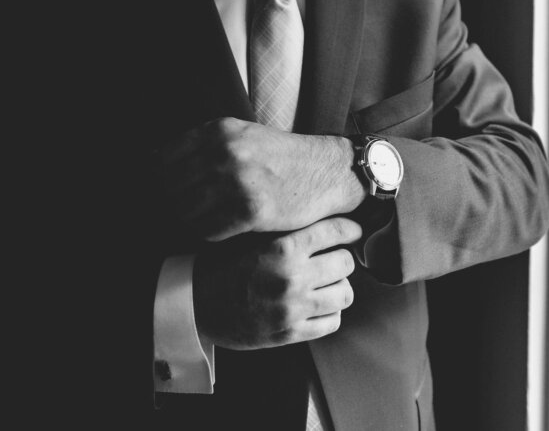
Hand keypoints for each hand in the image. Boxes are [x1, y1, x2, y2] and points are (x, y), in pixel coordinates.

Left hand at [160, 117, 365, 240]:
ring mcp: (237, 182)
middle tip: (186, 211)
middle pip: (170, 188)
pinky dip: (209, 233)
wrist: (326, 173)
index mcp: (218, 131)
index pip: (161, 159)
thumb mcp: (241, 135)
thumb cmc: (281, 158)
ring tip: (205, 220)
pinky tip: (222, 228)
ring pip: (185, 211)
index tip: (164, 191)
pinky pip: (208, 230)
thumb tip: (155, 162)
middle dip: (173, 203)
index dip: (158, 180)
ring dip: (191, 220)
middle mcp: (224, 153)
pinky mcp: (251, 210)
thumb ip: (203, 145)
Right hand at [192, 217, 361, 349]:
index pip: (336, 232)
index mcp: (282, 247)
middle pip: (345, 263)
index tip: (352, 231)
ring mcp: (294, 308)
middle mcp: (292, 277)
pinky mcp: (292, 333)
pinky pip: (332, 322)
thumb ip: (286, 227)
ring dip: (338, 287)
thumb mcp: (251, 235)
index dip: (349, 229)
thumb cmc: (223, 264)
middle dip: (340, 259)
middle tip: (330, 259)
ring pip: (344, 294)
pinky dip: (330, 313)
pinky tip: (317, 306)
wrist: (197, 303)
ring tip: (325, 284)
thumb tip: (324, 215)